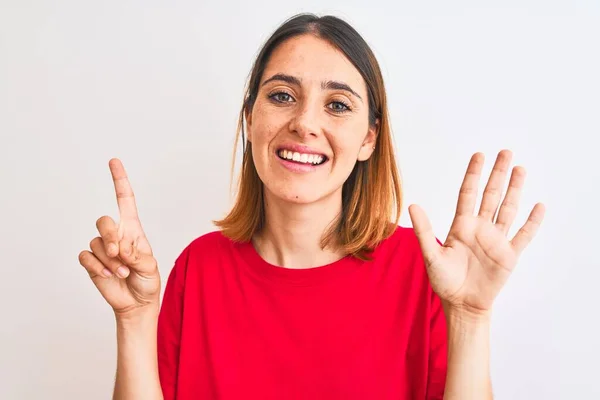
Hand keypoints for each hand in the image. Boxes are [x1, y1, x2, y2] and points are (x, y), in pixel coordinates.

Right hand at [78, 159, 160, 317]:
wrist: (137, 302)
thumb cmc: (147, 281)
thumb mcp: (150, 267)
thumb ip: (137, 255)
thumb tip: (120, 247)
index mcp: (133, 229)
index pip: (125, 200)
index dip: (119, 180)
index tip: (114, 161)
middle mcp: (116, 235)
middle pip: (103, 221)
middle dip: (110, 237)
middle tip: (120, 255)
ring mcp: (103, 248)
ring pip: (96, 243)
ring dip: (110, 261)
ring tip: (123, 273)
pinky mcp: (92, 262)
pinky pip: (86, 257)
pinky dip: (98, 268)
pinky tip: (109, 276)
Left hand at [409, 150, 544, 315]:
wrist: (462, 304)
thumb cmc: (445, 281)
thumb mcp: (431, 255)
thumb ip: (424, 230)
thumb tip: (413, 205)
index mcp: (462, 226)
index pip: (469, 193)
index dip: (474, 174)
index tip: (479, 155)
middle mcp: (480, 228)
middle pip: (491, 195)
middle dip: (498, 174)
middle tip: (506, 152)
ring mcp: (496, 240)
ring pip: (508, 209)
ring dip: (515, 190)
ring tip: (521, 169)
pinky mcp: (509, 255)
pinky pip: (523, 235)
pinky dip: (531, 222)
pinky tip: (538, 206)